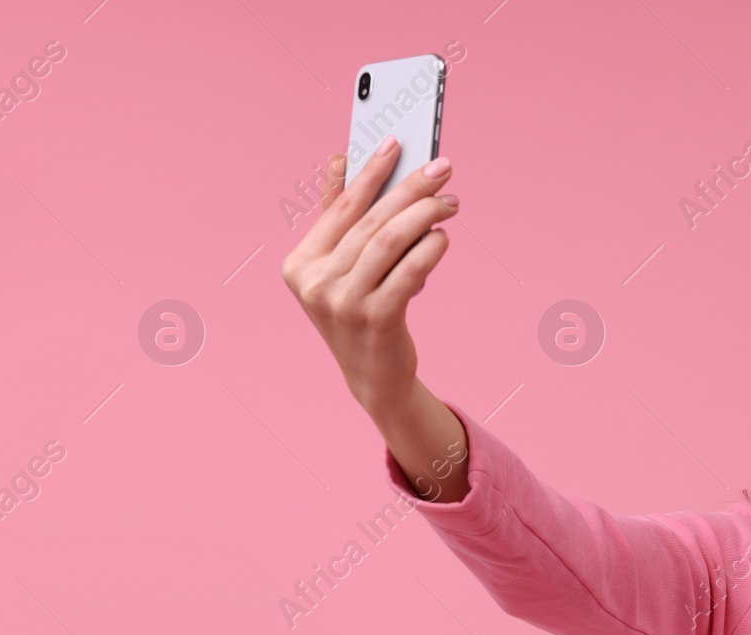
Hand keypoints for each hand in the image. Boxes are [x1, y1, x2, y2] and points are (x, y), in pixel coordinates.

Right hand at [281, 137, 458, 415]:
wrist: (373, 376)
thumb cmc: (361, 312)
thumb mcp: (340, 268)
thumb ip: (338, 219)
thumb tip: (339, 161)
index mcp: (301, 264)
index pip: (341, 208)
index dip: (370, 172)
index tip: (395, 142)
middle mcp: (316, 283)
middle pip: (370, 222)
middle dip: (409, 189)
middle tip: (442, 168)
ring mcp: (343, 304)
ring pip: (389, 243)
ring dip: (424, 215)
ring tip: (450, 202)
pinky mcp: (375, 321)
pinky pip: (408, 273)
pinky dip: (429, 250)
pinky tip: (444, 237)